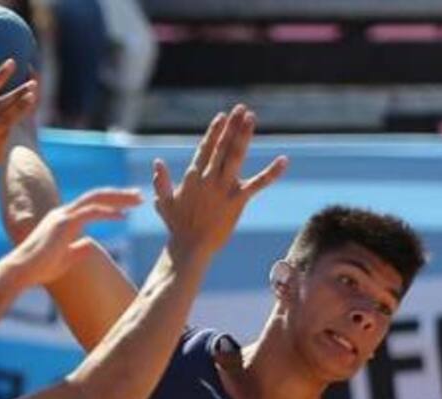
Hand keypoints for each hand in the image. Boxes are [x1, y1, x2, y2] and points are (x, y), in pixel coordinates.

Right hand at [0, 188, 141, 287]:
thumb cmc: (40, 268)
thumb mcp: (65, 259)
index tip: (129, 207)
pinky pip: (91, 212)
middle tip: (140, 196)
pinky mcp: (64, 223)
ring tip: (138, 200)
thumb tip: (90, 243)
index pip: (92, 204)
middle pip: (97, 196)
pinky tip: (123, 216)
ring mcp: (63, 216)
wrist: (22, 271)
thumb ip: (78, 249)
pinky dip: (108, 212)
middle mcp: (63, 213)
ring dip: (119, 199)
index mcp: (63, 219)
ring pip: (96, 199)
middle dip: (120, 195)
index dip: (111, 203)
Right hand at [151, 104, 287, 256]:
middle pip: (222, 146)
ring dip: (243, 135)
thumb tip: (157, 162)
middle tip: (241, 108)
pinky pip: (257, 184)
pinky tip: (284, 160)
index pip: (205, 148)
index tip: (222, 116)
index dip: (214, 131)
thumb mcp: (163, 202)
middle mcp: (209, 178)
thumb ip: (160, 181)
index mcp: (193, 176)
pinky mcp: (237, 200)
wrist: (190, 247)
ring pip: (235, 156)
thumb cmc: (176, 225)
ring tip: (250, 117)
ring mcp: (223, 188)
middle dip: (231, 126)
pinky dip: (272, 173)